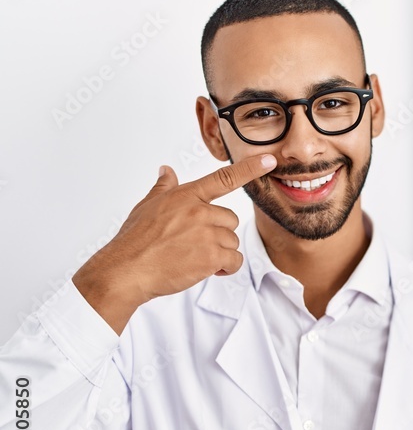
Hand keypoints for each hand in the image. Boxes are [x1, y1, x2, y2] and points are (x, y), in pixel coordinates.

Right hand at [72, 154, 276, 333]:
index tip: (269, 159)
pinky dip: (225, 268)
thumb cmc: (135, 240)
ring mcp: (206, 233)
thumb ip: (164, 187)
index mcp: (186, 196)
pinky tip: (207, 270)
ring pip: (232, 241)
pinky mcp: (211, 256)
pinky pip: (234, 260)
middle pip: (230, 220)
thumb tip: (166, 170)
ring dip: (220, 253)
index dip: (249, 168)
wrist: (127, 269)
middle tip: (195, 244)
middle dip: (218, 234)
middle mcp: (199, 211)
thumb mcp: (147, 206)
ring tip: (193, 257)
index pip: (223, 178)